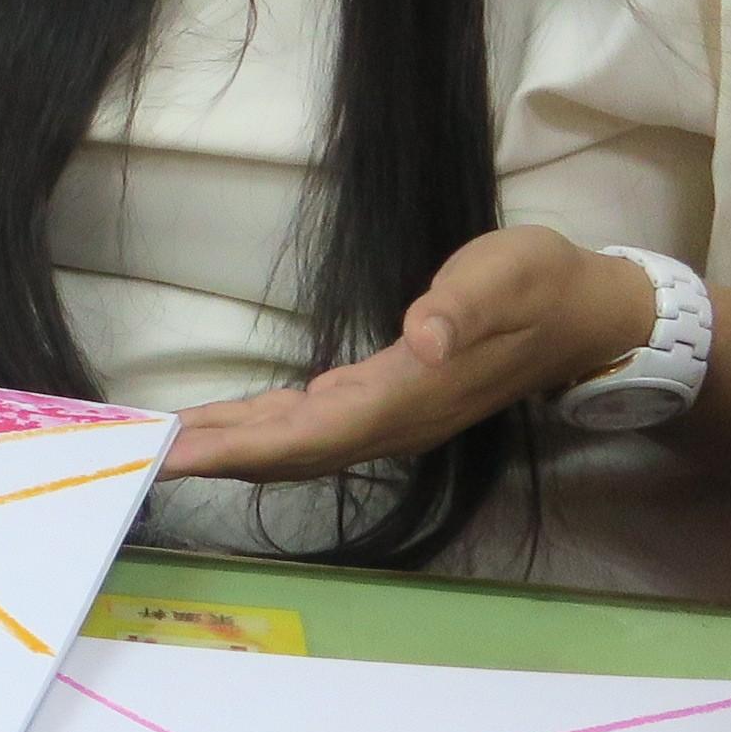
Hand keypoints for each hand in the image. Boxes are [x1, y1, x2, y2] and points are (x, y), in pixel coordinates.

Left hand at [161, 227, 654, 484]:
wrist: (588, 312)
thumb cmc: (542, 282)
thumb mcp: (508, 274)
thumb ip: (462, 307)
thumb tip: (424, 339)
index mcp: (409, 394)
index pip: (310, 433)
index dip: (241, 448)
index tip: (179, 455)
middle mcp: (393, 419)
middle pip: (288, 451)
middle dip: (214, 457)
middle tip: (142, 456)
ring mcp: (389, 415)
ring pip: (294, 445)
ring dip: (229, 448)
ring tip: (163, 446)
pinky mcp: (384, 399)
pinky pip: (308, 426)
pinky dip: (258, 429)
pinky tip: (221, 427)